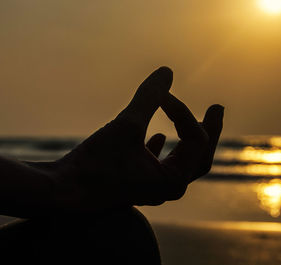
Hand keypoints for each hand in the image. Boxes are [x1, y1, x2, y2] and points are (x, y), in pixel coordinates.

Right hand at [49, 67, 222, 210]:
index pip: (194, 139)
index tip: (162, 96)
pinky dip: (162, 150)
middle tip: (217, 108)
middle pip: (199, 156)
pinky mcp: (135, 182)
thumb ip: (149, 97)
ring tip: (198, 122)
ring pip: (180, 161)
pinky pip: (158, 166)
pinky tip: (158, 138)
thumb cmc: (95, 164)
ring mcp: (152, 188)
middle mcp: (167, 188)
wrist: (63, 191)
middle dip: (208, 130)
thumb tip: (167, 70)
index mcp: (173, 180)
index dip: (182, 111)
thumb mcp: (126, 126)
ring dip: (187, 140)